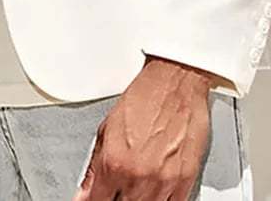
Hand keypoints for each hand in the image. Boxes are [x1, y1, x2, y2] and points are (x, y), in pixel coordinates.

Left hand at [72, 56, 214, 200]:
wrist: (175, 81)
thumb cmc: (144, 97)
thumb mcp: (107, 128)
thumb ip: (94, 166)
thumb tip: (85, 192)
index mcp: (114, 163)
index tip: (94, 199)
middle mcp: (137, 176)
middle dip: (116, 199)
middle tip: (117, 189)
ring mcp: (163, 182)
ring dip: (138, 199)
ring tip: (135, 187)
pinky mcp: (185, 180)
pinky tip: (155, 193)